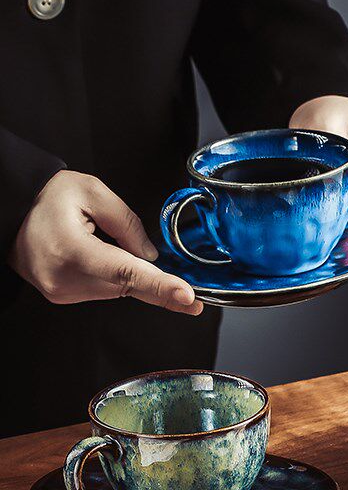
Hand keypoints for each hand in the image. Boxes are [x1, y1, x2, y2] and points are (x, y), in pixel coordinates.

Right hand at [9, 170, 202, 314]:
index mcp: (72, 250)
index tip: (188, 297)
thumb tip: (150, 255)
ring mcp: (61, 291)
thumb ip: (127, 222)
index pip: (127, 273)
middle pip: (128, 284)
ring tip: (101, 241)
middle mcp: (64, 279)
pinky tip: (98, 255)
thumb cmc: (45, 197)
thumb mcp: (91, 191)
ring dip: (127, 272)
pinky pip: (104, 289)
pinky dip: (113, 276)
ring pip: (118, 289)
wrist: (8, 210)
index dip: (161, 286)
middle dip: (154, 281)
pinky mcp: (62, 296)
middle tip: (186, 291)